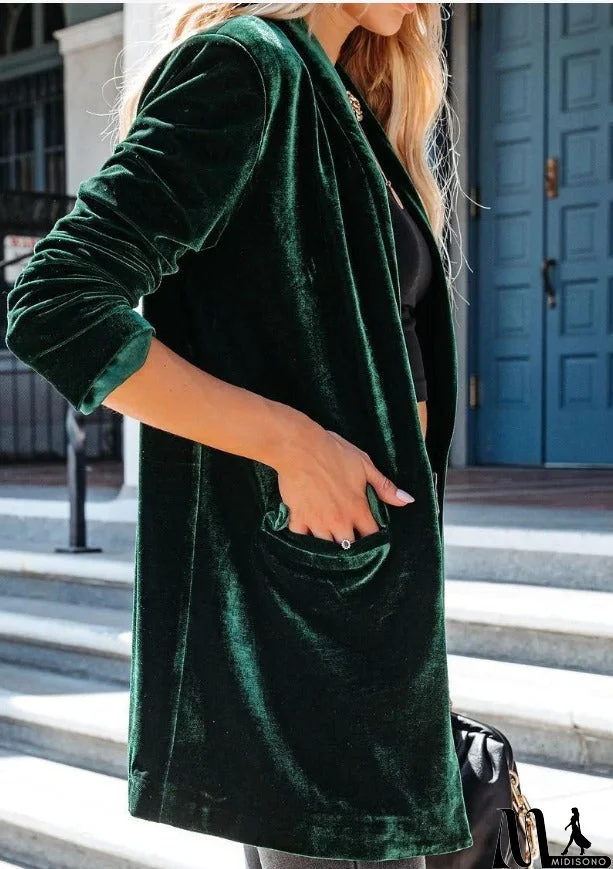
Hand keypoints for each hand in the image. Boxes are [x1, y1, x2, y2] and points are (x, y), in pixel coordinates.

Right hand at [274, 424, 414, 544]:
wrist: (300, 447)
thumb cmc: (334, 452)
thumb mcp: (365, 465)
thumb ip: (385, 487)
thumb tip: (407, 501)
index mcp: (357, 509)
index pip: (371, 536)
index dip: (372, 538)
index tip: (370, 535)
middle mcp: (339, 520)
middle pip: (348, 546)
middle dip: (350, 543)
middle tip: (348, 537)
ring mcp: (317, 521)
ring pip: (325, 547)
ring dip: (328, 543)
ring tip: (328, 537)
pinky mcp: (297, 518)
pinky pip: (300, 538)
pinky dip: (303, 538)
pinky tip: (305, 532)